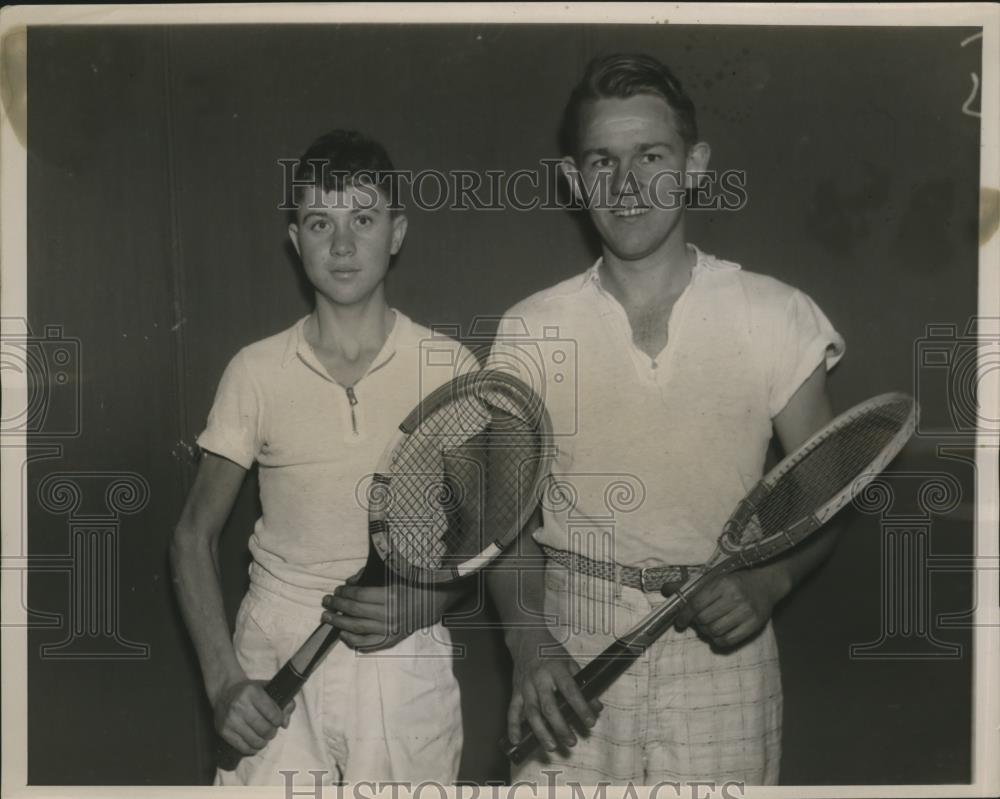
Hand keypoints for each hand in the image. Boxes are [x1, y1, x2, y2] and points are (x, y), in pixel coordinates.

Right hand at [213, 678, 293, 755]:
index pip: (273, 713)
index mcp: (252, 692)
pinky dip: (252, 749)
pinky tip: (254, 742)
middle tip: (271, 730)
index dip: (279, 720)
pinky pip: (243, 747)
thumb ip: (284, 703)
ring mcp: (230, 719)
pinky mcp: (224, 731)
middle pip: (264, 729)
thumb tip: (285, 724)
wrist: (224, 692)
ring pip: (255, 740)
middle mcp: (240, 705)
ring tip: (263, 737)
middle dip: (272, 732)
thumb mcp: (268, 689)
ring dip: (263, 742)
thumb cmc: (250, 691)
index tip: (278, 720)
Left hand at [321, 570, 444, 651]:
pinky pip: (368, 644)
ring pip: (357, 628)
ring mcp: (390, 630)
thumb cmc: (411, 586)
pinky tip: (342, 635)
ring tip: (327, 617)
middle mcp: (390, 614)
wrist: (432, 604)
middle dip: (337, 605)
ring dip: (339, 623)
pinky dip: (353, 641)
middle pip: (355, 611)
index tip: (337, 590)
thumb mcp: (393, 576)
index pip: (359, 595)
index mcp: (391, 595)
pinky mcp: (391, 640)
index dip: (344, 593)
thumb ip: (369, 577)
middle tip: (326, 601)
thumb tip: (349, 583)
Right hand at [506, 628, 602, 752]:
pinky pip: (512, 710)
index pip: (570, 691)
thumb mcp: (570, 661)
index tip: (590, 722)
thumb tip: (596, 706)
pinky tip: (516, 740)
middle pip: (549, 706)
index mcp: (555, 669)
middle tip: (571, 741)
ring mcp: (525, 686)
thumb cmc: (550, 650)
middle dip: (560, 726)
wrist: (526, 638)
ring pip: (531, 712)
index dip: (581, 707)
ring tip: (551, 746)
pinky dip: (513, 726)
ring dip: (541, 731)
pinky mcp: (515, 690)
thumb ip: (582, 683)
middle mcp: (539, 679)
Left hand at [662, 569, 786, 648]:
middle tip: (697, 622)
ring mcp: (746, 612)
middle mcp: (735, 598)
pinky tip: (717, 634)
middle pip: (705, 620)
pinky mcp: (754, 625)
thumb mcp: (713, 578)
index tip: (679, 622)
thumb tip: (664, 590)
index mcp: (722, 584)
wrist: (767, 583)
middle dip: (697, 624)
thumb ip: (688, 586)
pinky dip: (718, 641)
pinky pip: (729, 640)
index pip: (697, 604)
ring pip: (715, 631)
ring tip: (707, 627)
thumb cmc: (735, 580)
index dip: (684, 615)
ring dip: (706, 632)